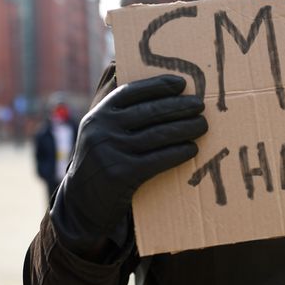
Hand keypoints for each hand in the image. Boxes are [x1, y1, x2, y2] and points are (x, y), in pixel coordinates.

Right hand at [50, 75, 207, 254]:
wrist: (82, 201)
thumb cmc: (101, 159)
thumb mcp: (99, 130)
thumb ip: (117, 110)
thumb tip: (148, 85)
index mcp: (98, 114)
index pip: (131, 92)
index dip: (158, 85)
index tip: (181, 83)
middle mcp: (102, 129)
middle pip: (149, 112)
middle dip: (179, 107)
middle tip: (200, 105)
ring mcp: (110, 152)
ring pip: (157, 135)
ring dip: (185, 128)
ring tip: (202, 125)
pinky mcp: (122, 174)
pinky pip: (158, 159)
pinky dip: (178, 153)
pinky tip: (191, 149)